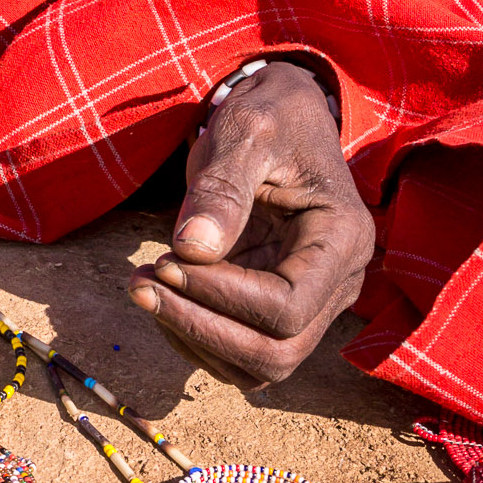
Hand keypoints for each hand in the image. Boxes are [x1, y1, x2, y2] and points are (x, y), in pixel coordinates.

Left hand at [127, 60, 372, 389]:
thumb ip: (222, 186)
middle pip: (277, 353)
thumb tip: (192, 249)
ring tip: (142, 287)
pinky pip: (243, 352)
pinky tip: (160, 293)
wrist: (281, 116)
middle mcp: (338, 281)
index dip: (220, 297)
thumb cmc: (270, 116)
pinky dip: (195, 336)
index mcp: (342, 239)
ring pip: (260, 366)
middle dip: (200, 328)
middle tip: (140, 285)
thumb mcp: (246, 130)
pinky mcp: (282, 307)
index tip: (163, 260)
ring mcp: (314, 301)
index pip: (287, 307)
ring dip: (193, 338)